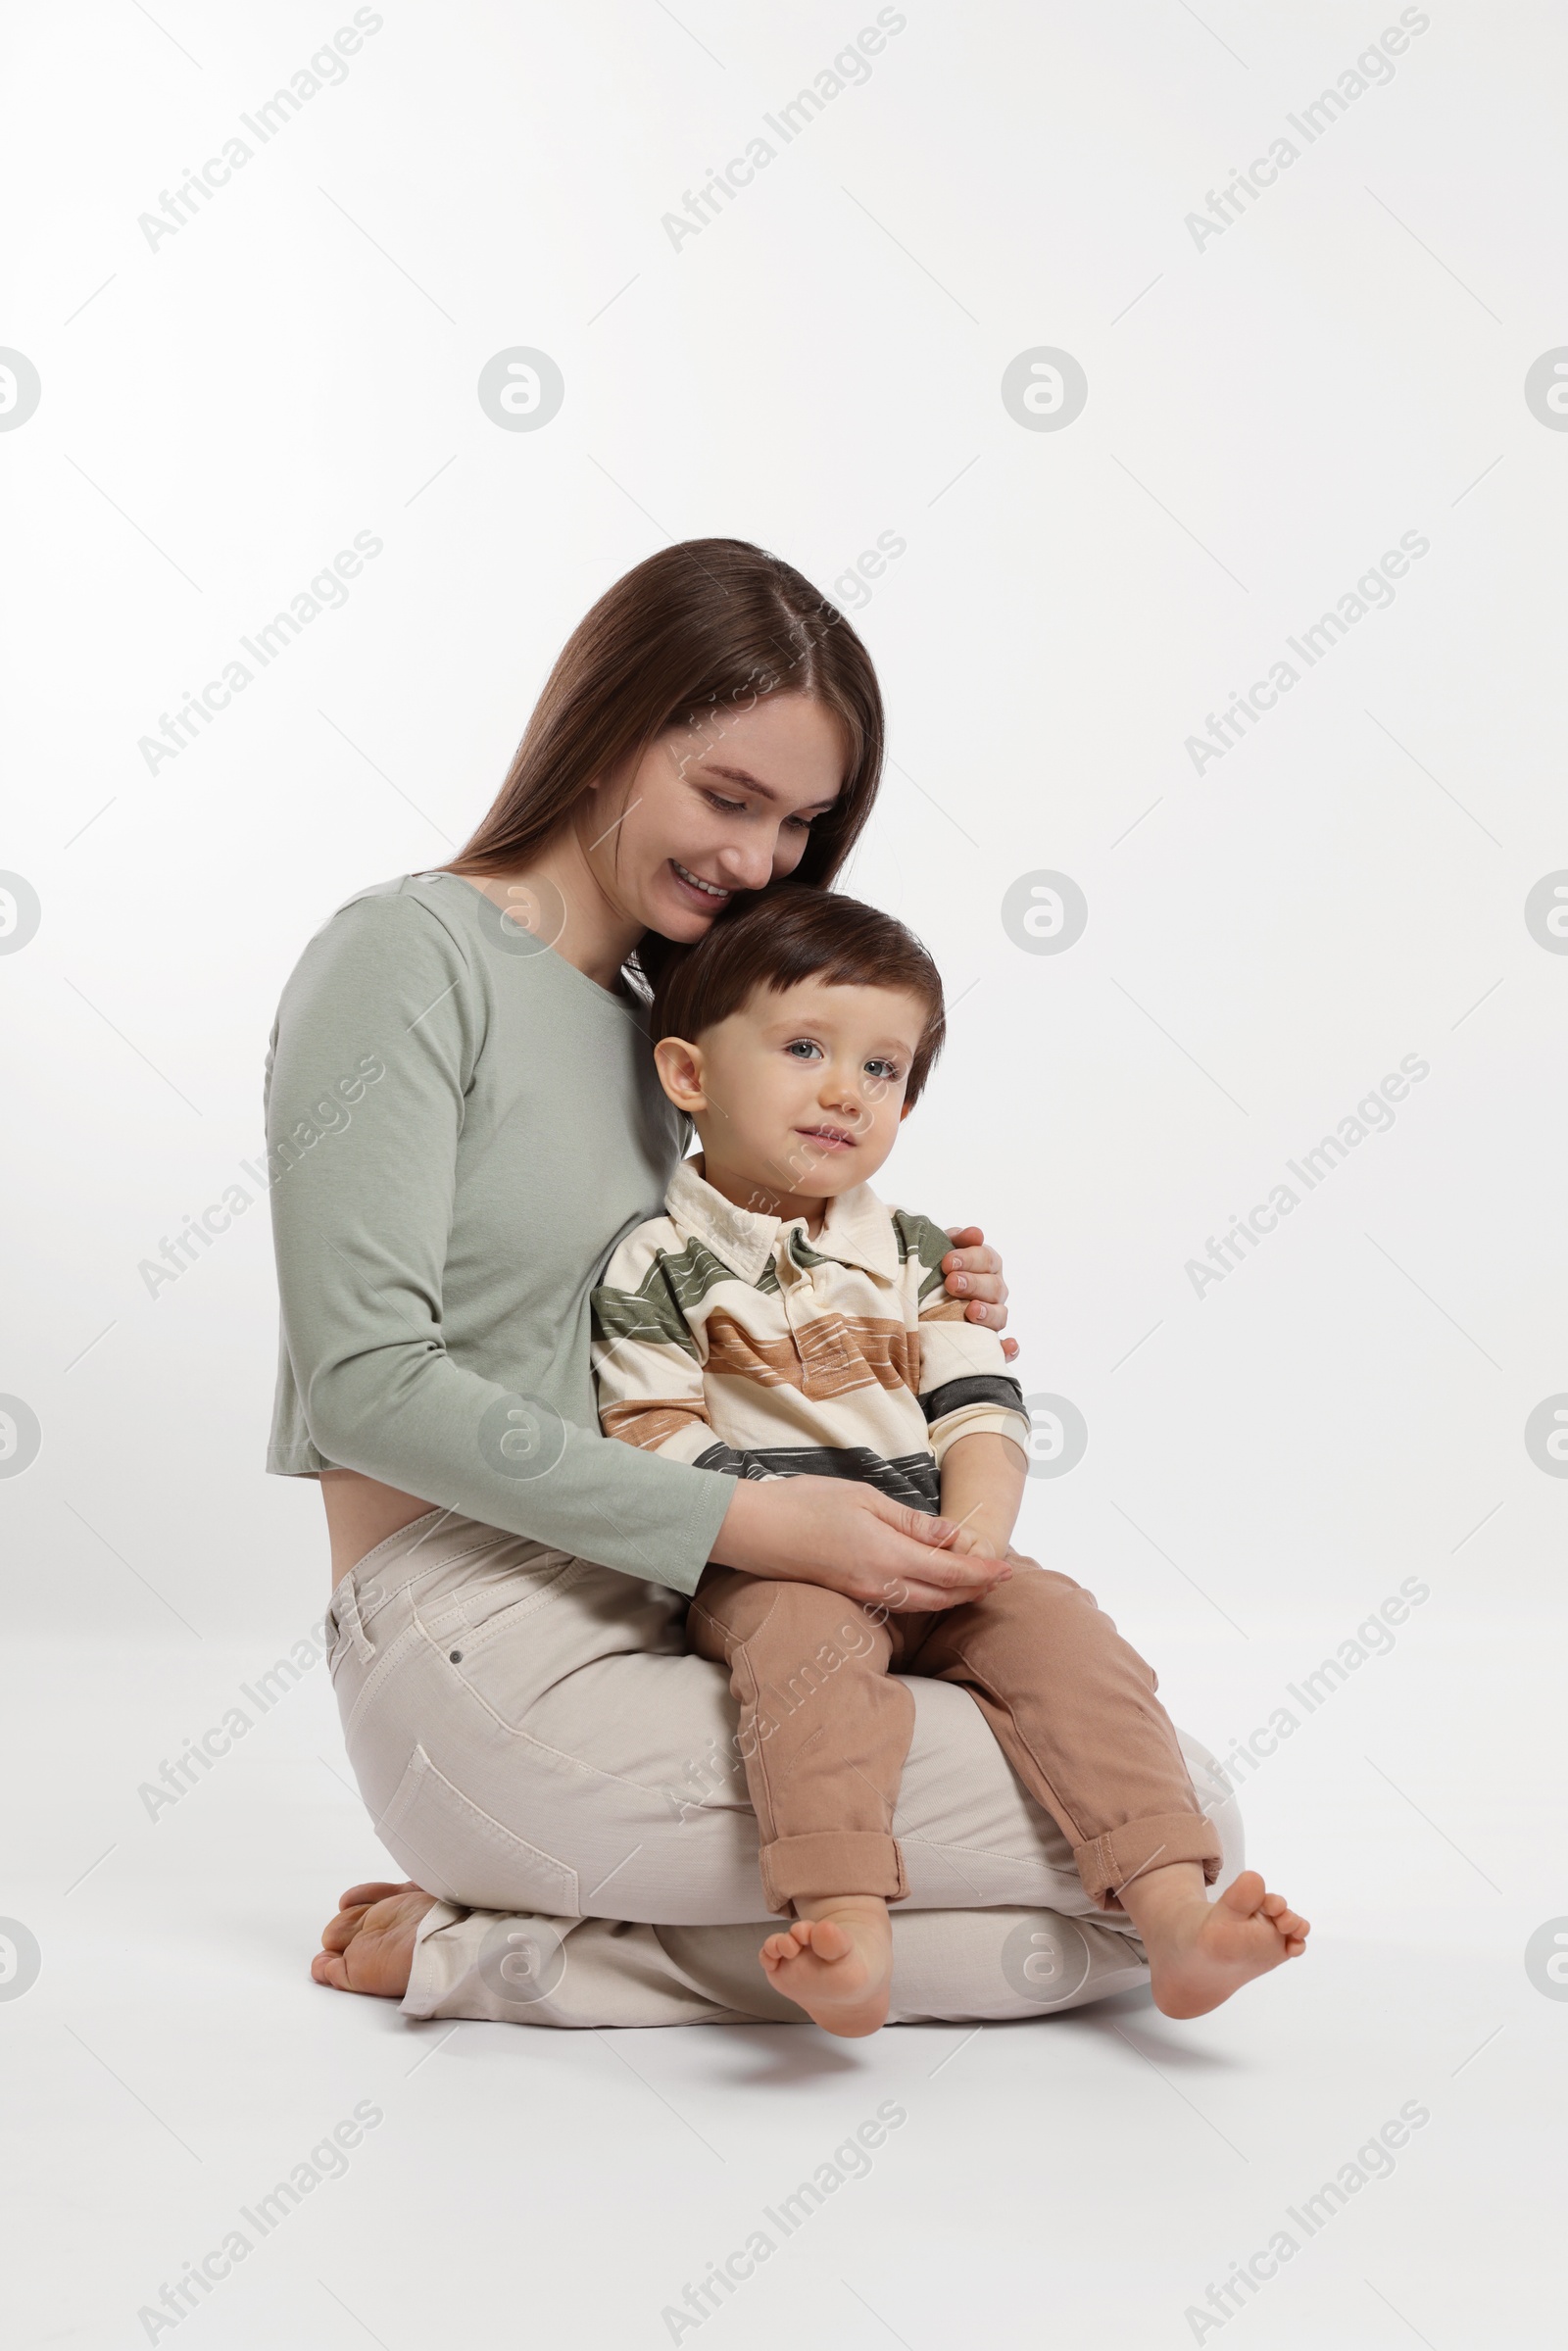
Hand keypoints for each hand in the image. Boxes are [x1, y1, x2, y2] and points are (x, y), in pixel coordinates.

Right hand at [711, 1476, 1013, 1611]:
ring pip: (924, 1603)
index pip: (952, 1573)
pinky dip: (929, 1596)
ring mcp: (866, 1593)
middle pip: (943, 1597)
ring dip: (954, 1595)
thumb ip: (911, 1522)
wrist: (756, 1531)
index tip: (1008, 1569)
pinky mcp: (852, 1593)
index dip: (983, 1573)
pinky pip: (902, 1602)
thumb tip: (951, 1536)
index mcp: (889, 1557)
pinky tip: (934, 1585)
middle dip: (975, 1589)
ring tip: (976, 1583)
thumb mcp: (866, 1500)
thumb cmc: (807, 1504)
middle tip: (1001, 1578)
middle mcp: (882, 1584)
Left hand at [942, 1226, 1016, 1362]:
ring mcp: (993, 1317)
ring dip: (988, 1313)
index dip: (971, 1259)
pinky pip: (1005, 1349)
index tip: (947, 1262)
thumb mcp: (941, 1251)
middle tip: (951, 1283)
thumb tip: (976, 1233)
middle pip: (995, 1287)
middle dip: (974, 1284)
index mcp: (986, 1267)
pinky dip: (1008, 1348)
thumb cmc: (935, 1271)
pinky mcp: (988, 1343)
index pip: (988, 1259)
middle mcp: (994, 1292)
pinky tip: (1006, 1346)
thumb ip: (956, 1239)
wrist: (918, 1303)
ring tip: (971, 1311)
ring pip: (1001, 1315)